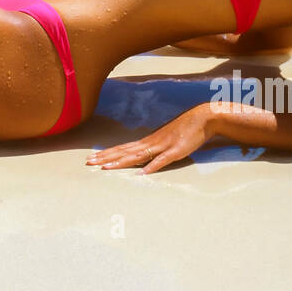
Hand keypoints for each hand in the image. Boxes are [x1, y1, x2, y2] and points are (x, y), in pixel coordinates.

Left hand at [86, 106, 211, 174]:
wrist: (202, 117)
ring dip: (121, 162)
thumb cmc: (184, 129)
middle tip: (88, 163)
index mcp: (148, 141)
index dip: (106, 154)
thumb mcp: (166, 140)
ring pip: (138, 156)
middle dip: (106, 158)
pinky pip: (163, 160)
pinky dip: (153, 166)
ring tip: (106, 168)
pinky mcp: (176, 151)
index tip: (91, 159)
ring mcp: (163, 146)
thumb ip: (155, 150)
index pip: (122, 149)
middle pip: (124, 152)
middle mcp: (151, 143)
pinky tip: (143, 173)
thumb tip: (143, 160)